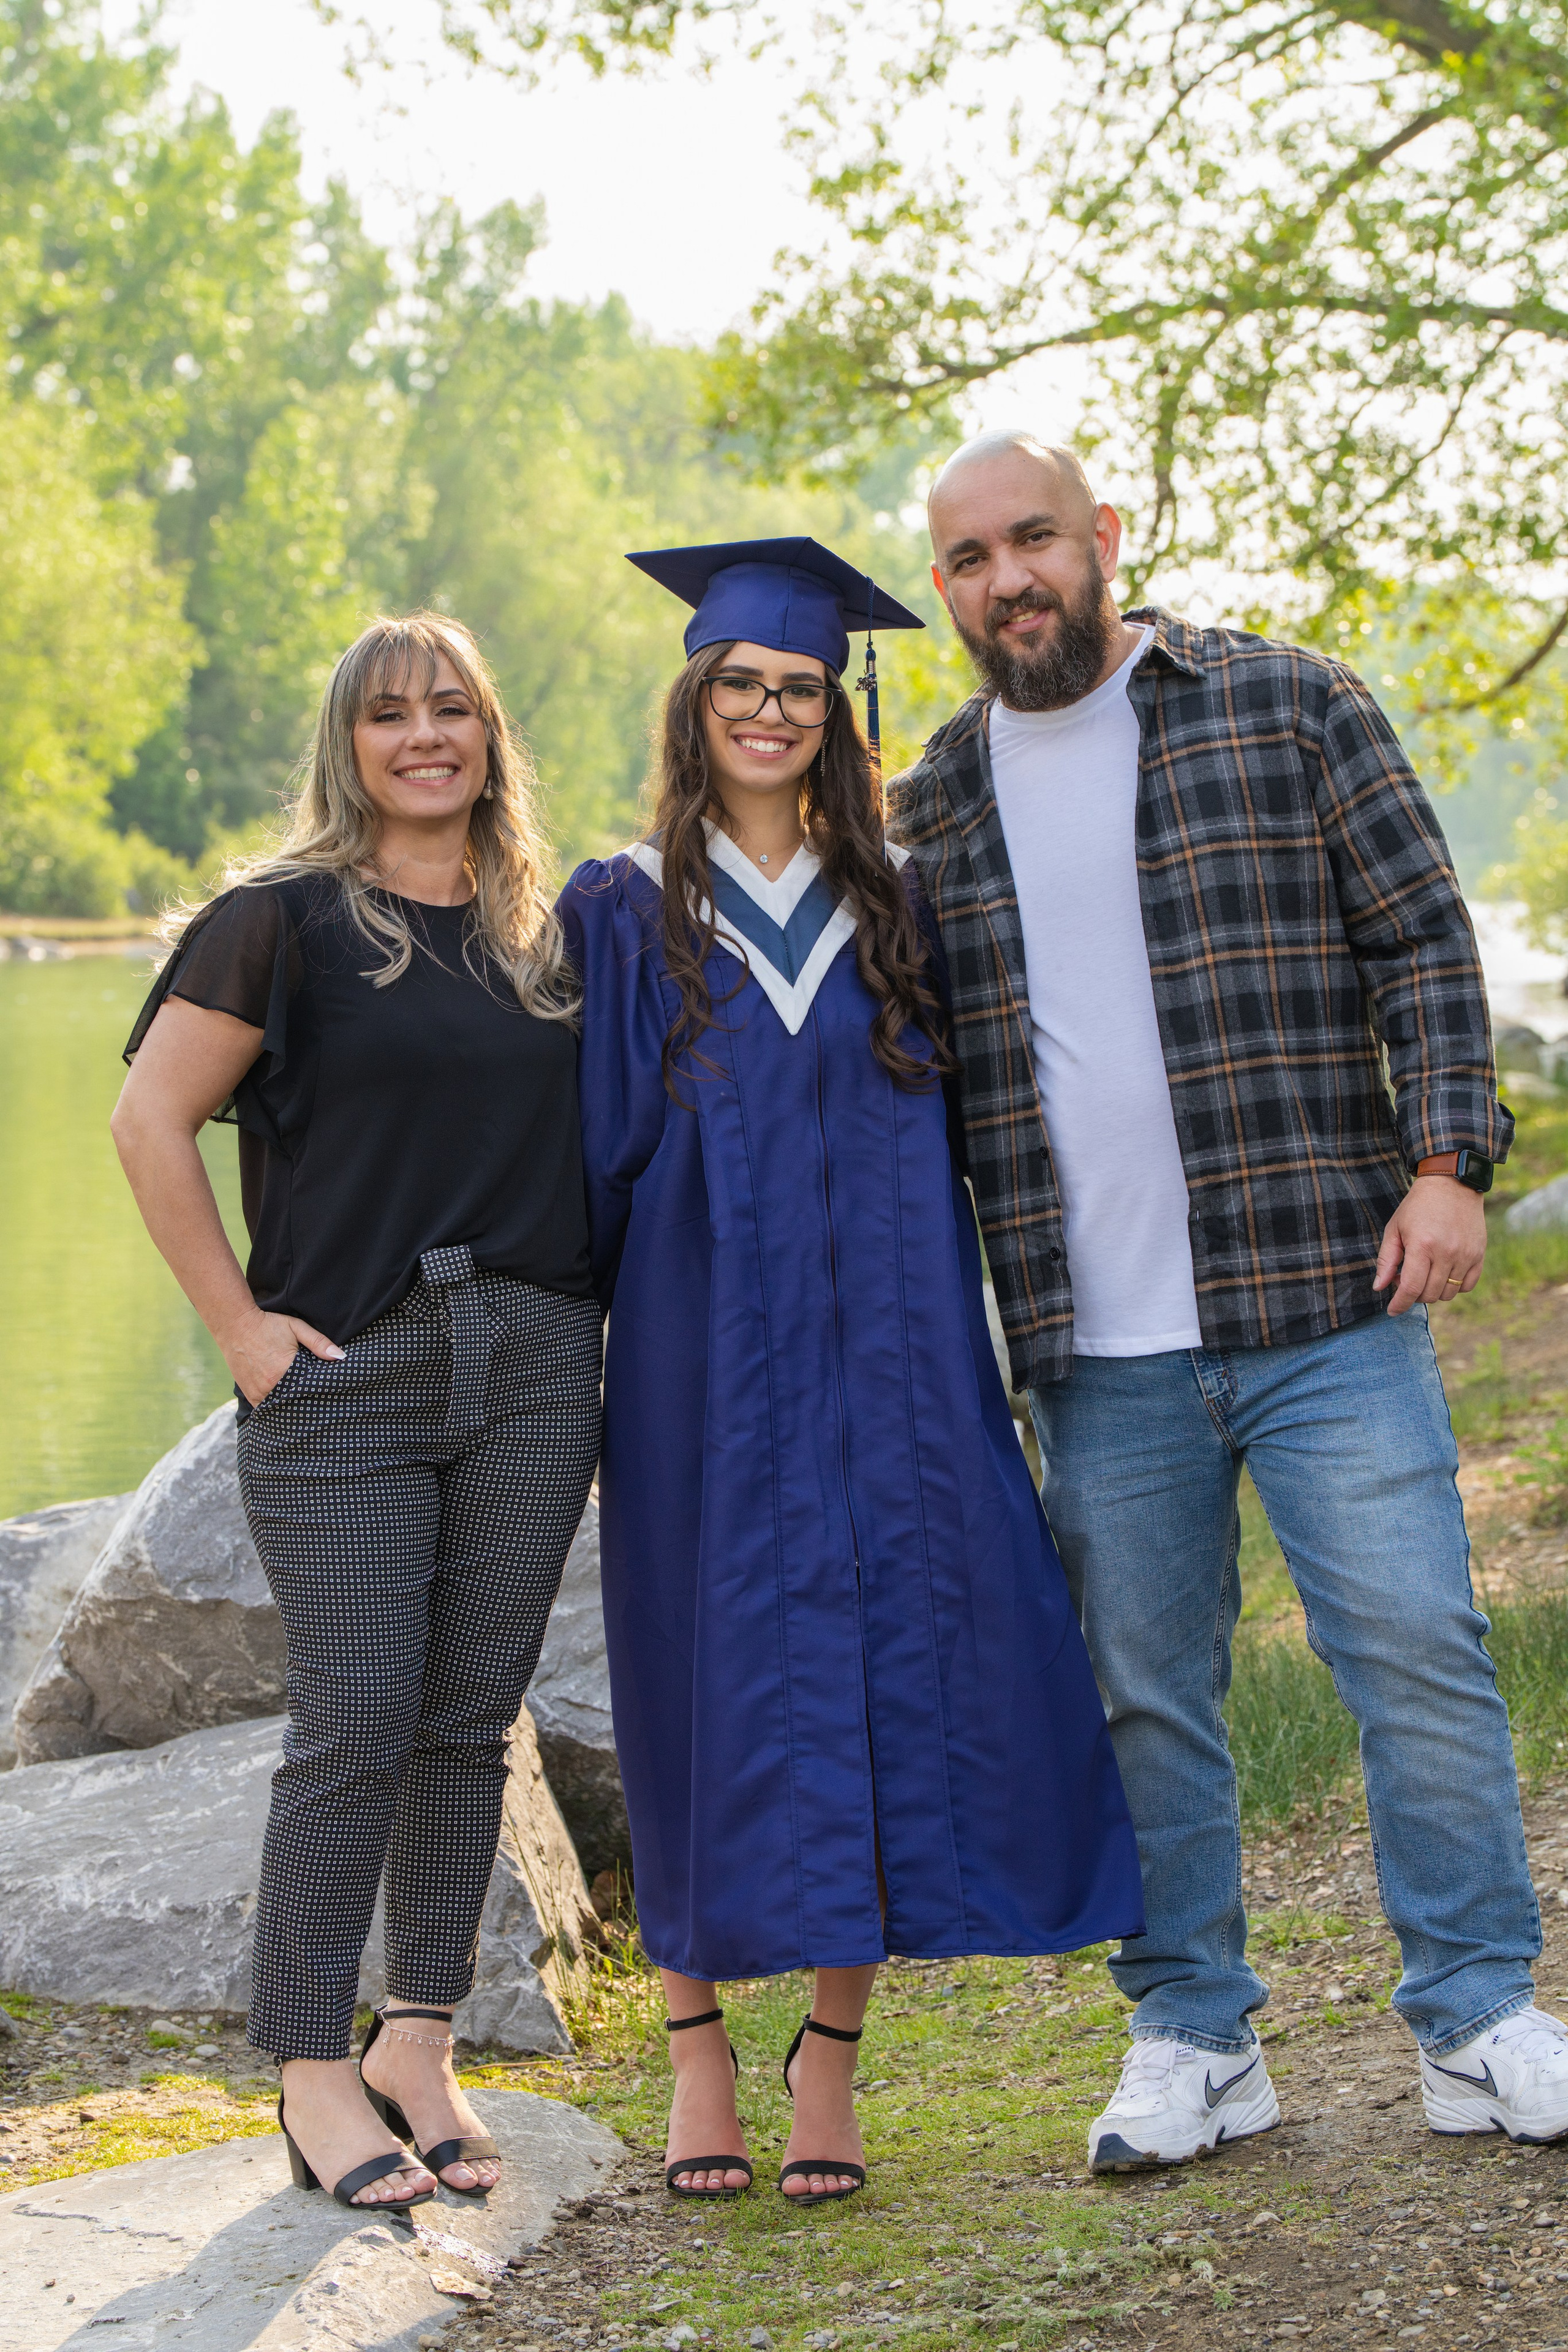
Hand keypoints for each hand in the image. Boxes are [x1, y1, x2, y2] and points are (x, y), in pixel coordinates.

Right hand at [221, 1308, 343, 1405]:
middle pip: (297, 1401)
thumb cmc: (268, 1325)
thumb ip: (319, 1343)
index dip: (319, 1391)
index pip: (310, 1389)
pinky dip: (276, 1406)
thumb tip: (341, 1357)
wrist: (235, 1325)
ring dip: (292, 1405)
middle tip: (318, 1403)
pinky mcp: (250, 1395)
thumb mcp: (296, 1328)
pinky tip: (286, 1403)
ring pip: (281, 1407)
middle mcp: (270, 1385)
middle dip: (307, 1401)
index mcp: (285, 1370)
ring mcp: (258, 1392)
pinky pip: (267, 1408)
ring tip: (303, 1403)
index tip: (328, 1394)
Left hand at [1373, 1176, 1486, 1315]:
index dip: (1399, 1304)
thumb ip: (1387, 1260)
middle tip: (1406, 1279)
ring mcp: (1466, 1255)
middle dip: (1413, 1295)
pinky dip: (1454, 1287)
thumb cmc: (1417, 1207)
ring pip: (1448, 1294)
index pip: (1410, 1288)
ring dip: (1433, 1291)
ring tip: (1424, 1274)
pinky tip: (1443, 1273)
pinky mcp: (1479, 1255)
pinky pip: (1467, 1286)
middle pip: (1429, 1295)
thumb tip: (1379, 1288)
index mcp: (1422, 1246)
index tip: (1392, 1311)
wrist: (1452, 1185)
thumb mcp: (1395, 1229)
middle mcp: (1446, 1253)